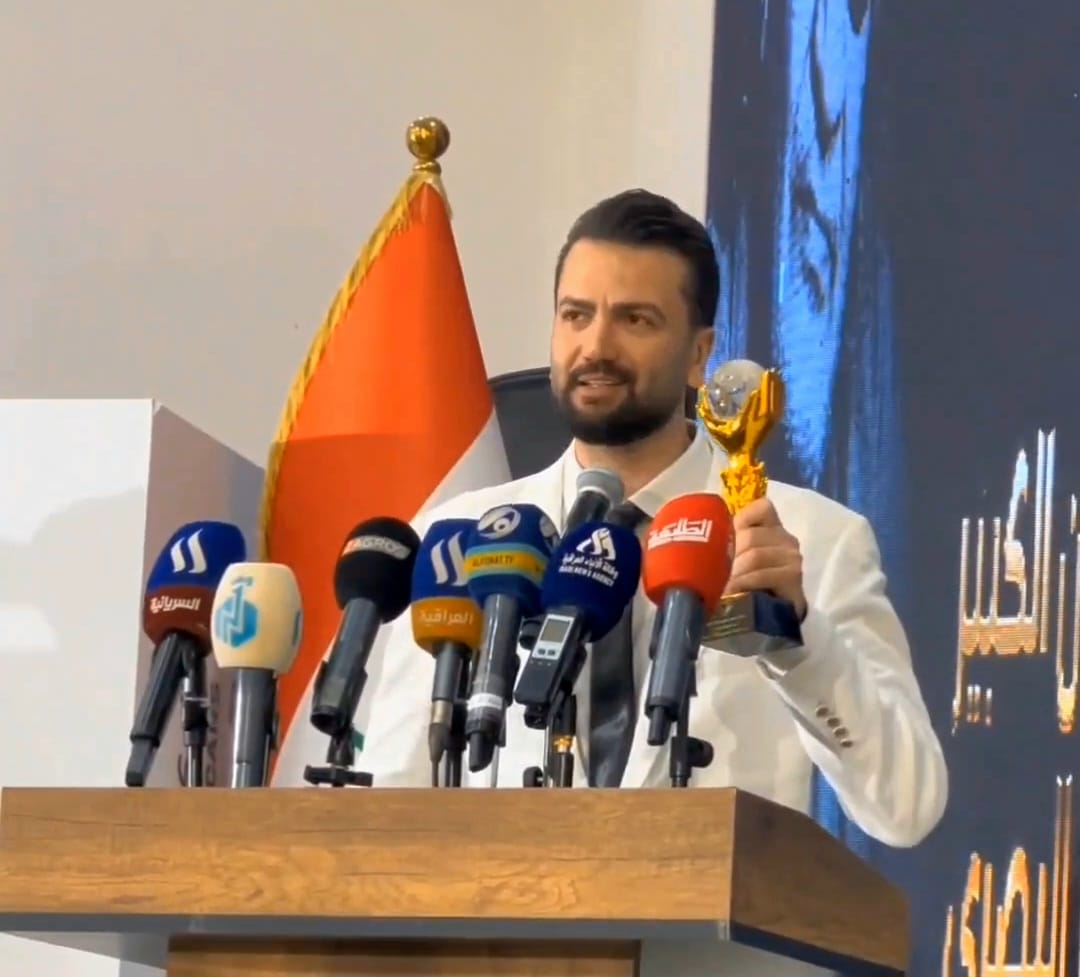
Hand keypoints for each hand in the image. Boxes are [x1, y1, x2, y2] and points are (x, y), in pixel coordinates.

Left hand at [724, 498, 806, 619]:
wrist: (774, 617)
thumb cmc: (750, 583)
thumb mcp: (737, 559)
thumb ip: (727, 543)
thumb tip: (694, 538)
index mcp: (772, 527)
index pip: (761, 508)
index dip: (737, 522)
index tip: (721, 543)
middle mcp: (786, 538)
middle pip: (750, 537)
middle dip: (727, 556)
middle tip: (712, 573)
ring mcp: (792, 558)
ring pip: (755, 556)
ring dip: (733, 573)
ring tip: (719, 586)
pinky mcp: (794, 578)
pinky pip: (763, 575)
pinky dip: (744, 584)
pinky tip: (732, 593)